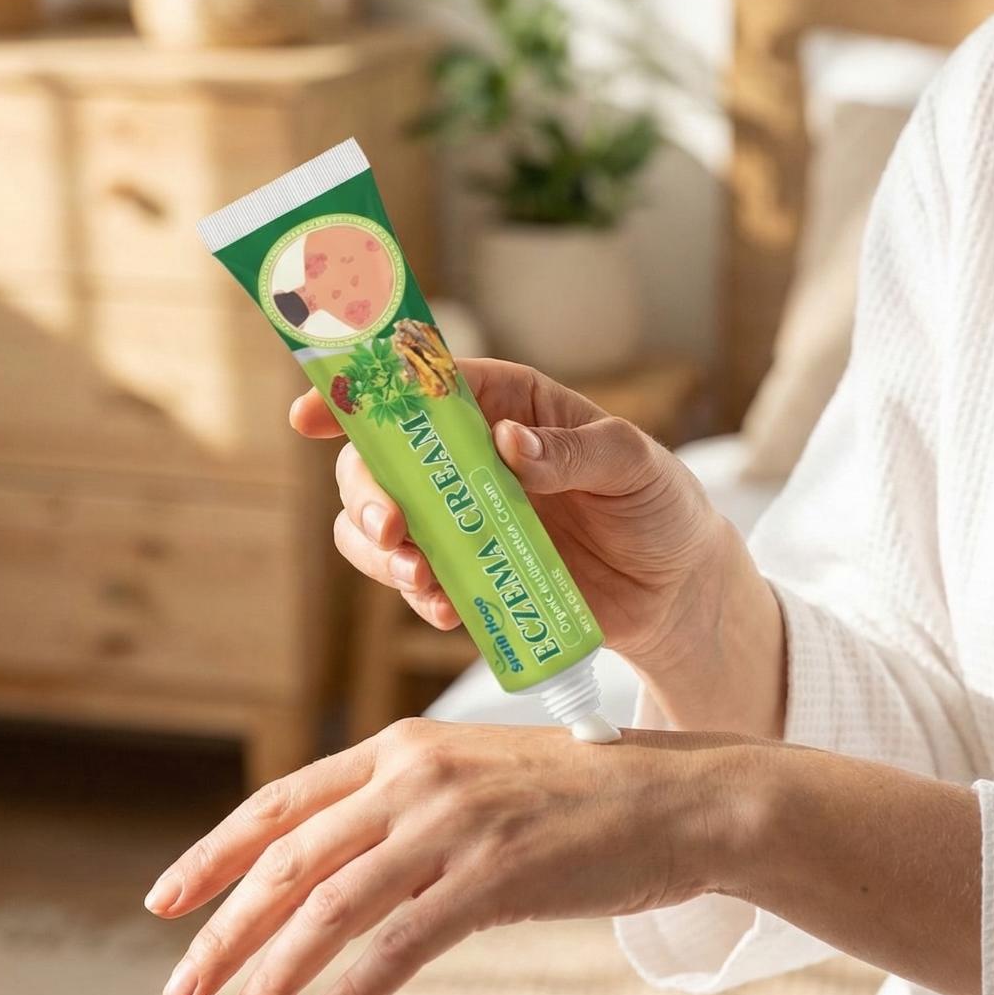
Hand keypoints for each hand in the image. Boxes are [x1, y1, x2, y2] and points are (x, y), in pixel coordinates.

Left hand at [145, 718, 759, 994]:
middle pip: (291, 857)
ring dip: (273, 972)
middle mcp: (420, 774)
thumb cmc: (582, 797)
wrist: (683, 797)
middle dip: (225, 929)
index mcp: (408, 745)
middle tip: (181, 988)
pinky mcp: (499, 872)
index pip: (282, 801)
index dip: (213, 853)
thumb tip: (336, 884)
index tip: (165, 903)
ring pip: (333, 906)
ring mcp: (459, 821)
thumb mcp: (481, 782)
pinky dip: (353, 990)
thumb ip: (407, 816)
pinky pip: (403, 942)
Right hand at [291, 357, 736, 675]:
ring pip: (381, 524)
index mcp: (509, 405)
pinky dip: (416, 595)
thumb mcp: (634, 465)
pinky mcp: (471, 573)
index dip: (364, 391)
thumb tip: (512, 443)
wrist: (678, 592)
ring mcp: (465, 518)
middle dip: (367, 492)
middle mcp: (474, 457)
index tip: (315, 412)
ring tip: (420, 579)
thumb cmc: (661, 507)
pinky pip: (415, 581)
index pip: (425, 383)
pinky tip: (445, 610)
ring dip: (380, 552)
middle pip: (382, 458)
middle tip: (392, 528)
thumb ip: (575, 452)